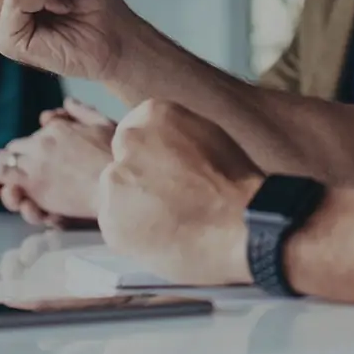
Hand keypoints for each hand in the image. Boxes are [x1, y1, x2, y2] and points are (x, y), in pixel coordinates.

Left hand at [0, 98, 115, 223]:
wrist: (117, 184)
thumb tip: (68, 101)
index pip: (37, 134)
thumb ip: (84, 112)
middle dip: (9, 157)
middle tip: (2, 164)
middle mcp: (43, 141)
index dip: (31, 144)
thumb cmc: (118, 159)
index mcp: (59, 128)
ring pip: (5, 160)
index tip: (29, 151)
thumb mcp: (105, 126)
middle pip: (17, 147)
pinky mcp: (30, 181)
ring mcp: (35, 161)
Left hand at [96, 100, 262, 285]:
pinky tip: (162, 238)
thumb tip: (165, 152)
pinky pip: (116, 227)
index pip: (135, 135)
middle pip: (122, 163)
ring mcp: (115, 181)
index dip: (153, 159)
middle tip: (169, 201)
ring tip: (169, 224)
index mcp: (152, 114)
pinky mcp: (110, 220)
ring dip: (134, 209)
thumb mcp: (207, 136)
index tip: (171, 175)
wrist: (243, 225)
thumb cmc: (236, 183)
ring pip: (117, 196)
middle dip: (139, 181)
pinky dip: (133, 235)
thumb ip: (176, 138)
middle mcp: (128, 142)